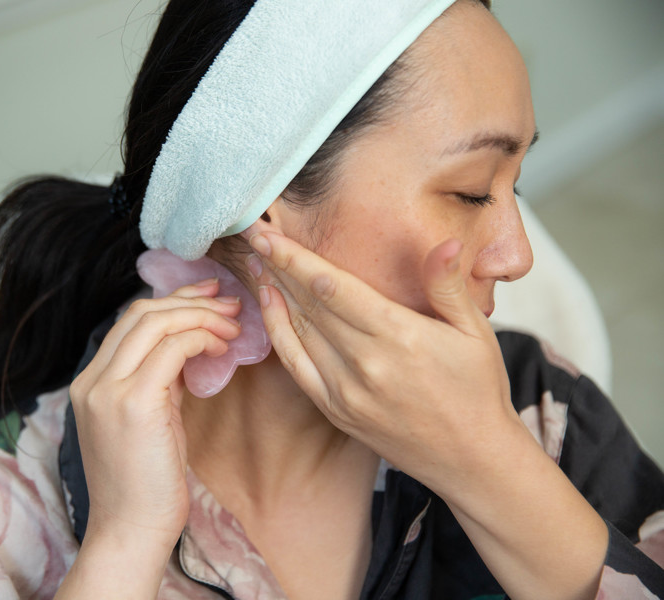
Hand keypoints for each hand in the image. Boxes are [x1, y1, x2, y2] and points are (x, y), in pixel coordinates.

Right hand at [68, 279, 240, 551]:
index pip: (129, 321)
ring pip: (155, 322)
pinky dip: (200, 338)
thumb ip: (158, 380)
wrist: (130, 530)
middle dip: (191, 301)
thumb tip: (187, 345)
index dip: (173, 301)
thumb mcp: (148, 419)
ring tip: (233, 326)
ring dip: (201, 317)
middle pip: (141, 313)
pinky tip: (221, 349)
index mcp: (90, 382)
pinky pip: (171, 348)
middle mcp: (92, 380)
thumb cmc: (145, 483)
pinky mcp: (133, 402)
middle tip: (229, 304)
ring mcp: (107, 389)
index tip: (208, 298)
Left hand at [245, 232, 606, 599]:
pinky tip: (269, 306)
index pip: (332, 286)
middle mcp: (365, 364)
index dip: (294, 257)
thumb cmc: (477, 389)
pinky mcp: (336, 410)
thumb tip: (446, 243)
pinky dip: (278, 333)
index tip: (268, 232)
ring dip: (273, 294)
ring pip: (297, 331)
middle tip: (253, 236)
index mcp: (400, 337)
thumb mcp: (475, 331)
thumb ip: (449, 285)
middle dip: (276, 266)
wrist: (471, 458)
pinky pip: (296, 365)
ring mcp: (346, 391)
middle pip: (307, 304)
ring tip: (256, 263)